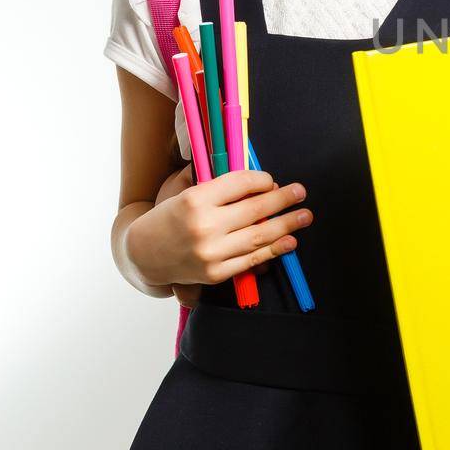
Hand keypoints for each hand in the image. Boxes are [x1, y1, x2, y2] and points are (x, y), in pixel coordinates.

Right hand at [125, 169, 312, 294]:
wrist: (144, 254)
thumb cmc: (169, 216)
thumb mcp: (181, 189)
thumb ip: (213, 180)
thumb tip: (253, 175)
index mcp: (195, 199)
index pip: (240, 183)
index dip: (262, 180)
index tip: (271, 180)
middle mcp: (204, 226)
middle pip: (255, 210)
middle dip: (283, 199)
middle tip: (301, 192)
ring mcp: (211, 252)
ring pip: (259, 236)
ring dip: (287, 225)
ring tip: (304, 216)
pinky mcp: (215, 273)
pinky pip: (251, 259)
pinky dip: (274, 250)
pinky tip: (290, 241)